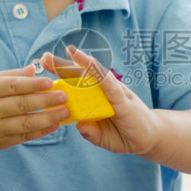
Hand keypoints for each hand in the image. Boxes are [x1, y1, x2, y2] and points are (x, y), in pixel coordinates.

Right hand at [0, 64, 68, 149]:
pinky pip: (23, 137)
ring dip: (47, 118)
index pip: (12, 86)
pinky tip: (53, 125)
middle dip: (45, 101)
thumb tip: (34, 69)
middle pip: (21, 105)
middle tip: (63, 97)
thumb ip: (10, 75)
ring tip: (64, 112)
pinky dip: (40, 132)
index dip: (33, 84)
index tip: (50, 82)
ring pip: (24, 124)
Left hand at [40, 46, 160, 155]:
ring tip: (70, 51)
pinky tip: (90, 64)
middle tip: (44, 57)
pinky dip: (99, 73)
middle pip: (80, 76)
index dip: (59, 76)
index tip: (42, 68)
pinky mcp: (122, 98)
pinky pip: (109, 84)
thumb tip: (80, 126)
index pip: (74, 85)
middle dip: (62, 66)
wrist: (148, 139)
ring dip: (82, 62)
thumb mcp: (102, 137)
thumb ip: (91, 132)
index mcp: (93, 100)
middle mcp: (101, 92)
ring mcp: (112, 93)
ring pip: (95, 75)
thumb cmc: (124, 135)